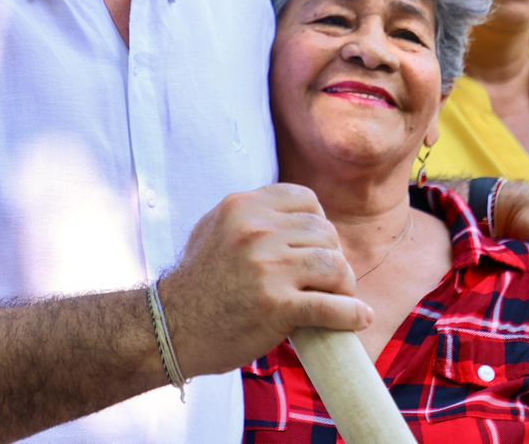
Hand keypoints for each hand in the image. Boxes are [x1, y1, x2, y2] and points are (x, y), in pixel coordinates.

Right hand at [160, 184, 372, 377]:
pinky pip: (331, 306)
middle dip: (332, 256)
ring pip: (334, 265)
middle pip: (325, 232)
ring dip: (344, 284)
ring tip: (340, 298)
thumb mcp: (215, 227)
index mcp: (243, 207)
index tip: (315, 245)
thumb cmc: (196, 281)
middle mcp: (256, 232)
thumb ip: (251, 215)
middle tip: (328, 279)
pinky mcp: (276, 307)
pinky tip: (358, 318)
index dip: (318, 223)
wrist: (170, 327)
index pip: (306, 200)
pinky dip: (351, 314)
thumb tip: (295, 213)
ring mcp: (268, 268)